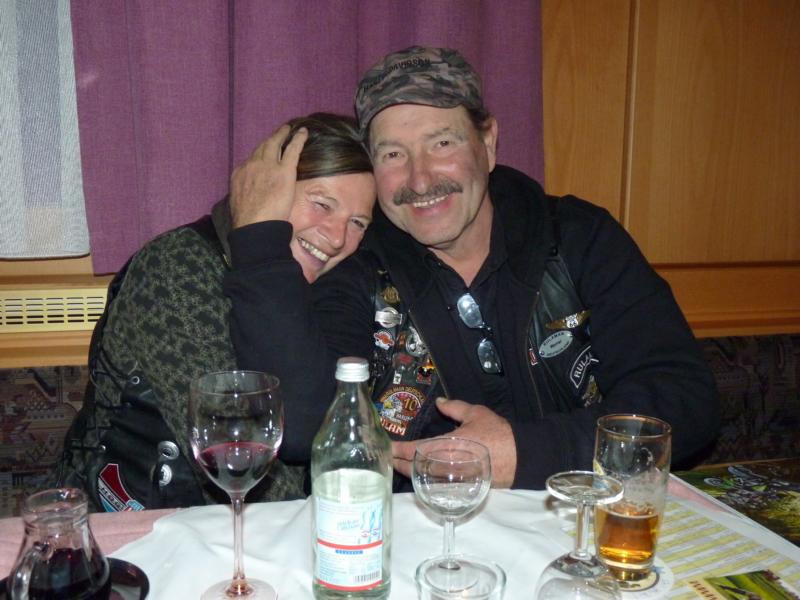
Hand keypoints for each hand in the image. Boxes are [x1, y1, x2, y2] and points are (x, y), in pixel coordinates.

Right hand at [229, 124, 308, 228]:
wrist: (255, 226)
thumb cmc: (249, 222)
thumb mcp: (239, 203)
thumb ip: (246, 194)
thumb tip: (252, 197)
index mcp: (240, 174)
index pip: (251, 160)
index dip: (260, 155)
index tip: (265, 152)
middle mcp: (252, 166)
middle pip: (262, 147)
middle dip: (271, 139)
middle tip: (279, 133)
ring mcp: (268, 167)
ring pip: (275, 144)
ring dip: (282, 134)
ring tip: (288, 129)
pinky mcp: (284, 171)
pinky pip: (292, 150)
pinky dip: (298, 139)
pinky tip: (303, 133)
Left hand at [392, 397, 517, 487]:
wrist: (519, 457)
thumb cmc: (496, 434)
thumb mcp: (475, 413)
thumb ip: (454, 408)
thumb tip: (439, 402)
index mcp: (445, 446)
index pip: (414, 450)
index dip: (398, 449)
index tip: (387, 447)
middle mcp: (444, 464)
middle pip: (414, 468)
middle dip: (399, 463)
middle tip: (388, 458)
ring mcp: (452, 477)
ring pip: (423, 477)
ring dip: (410, 471)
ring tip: (399, 465)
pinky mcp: (461, 484)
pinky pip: (436, 482)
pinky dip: (425, 478)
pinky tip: (421, 474)